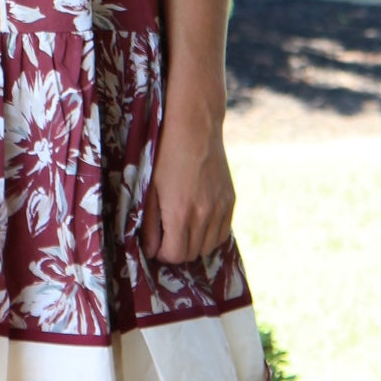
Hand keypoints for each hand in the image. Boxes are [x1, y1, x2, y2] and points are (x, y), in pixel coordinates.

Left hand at [140, 106, 235, 264]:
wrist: (195, 126)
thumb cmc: (164, 153)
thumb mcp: (150, 188)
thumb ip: (149, 223)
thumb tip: (150, 249)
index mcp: (180, 213)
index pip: (174, 255)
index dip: (161, 254)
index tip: (154, 244)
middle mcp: (204, 215)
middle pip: (191, 254)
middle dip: (175, 250)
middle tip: (165, 237)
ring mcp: (220, 208)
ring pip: (208, 247)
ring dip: (193, 245)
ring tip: (181, 230)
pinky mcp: (230, 201)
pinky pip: (223, 233)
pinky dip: (210, 235)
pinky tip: (198, 223)